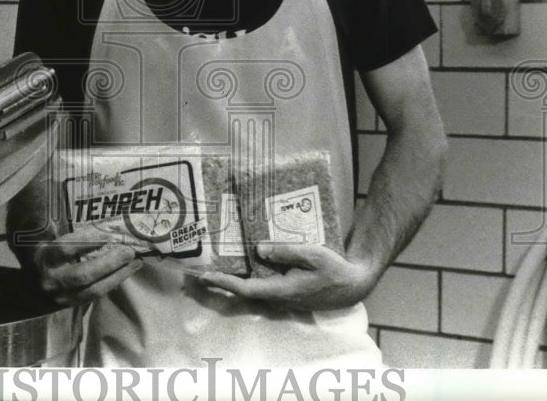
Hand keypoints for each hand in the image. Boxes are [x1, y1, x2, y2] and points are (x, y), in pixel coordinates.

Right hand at [34, 226, 142, 306]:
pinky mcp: (73, 305)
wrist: (28, 290)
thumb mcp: (41, 240)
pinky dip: (113, 282)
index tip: (106, 232)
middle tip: (129, 250)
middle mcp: (52, 280)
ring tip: (136, 261)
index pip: (65, 250)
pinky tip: (127, 271)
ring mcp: (63, 296)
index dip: (86, 241)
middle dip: (109, 263)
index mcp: (43, 259)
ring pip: (94, 289)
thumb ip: (59, 228)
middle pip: (83, 274)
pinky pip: (96, 295)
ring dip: (118, 275)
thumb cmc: (38, 256)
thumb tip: (83, 211)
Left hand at [196, 243, 378, 311]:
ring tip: (209, 271)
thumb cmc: (333, 269)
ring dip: (228, 284)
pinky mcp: (284, 294)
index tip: (204, 275)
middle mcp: (277, 298)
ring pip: (248, 293)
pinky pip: (258, 289)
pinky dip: (242, 281)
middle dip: (218, 285)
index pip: (245, 289)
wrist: (352, 285)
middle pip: (241, 294)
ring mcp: (280, 298)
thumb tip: (258, 249)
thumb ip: (285, 252)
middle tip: (195, 275)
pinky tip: (237, 269)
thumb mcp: (312, 255)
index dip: (223, 283)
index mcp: (282, 290)